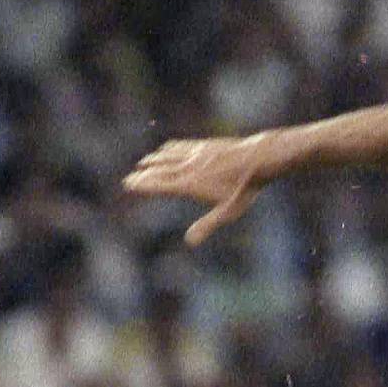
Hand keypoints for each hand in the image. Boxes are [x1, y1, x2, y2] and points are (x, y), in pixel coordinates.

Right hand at [123, 137, 268, 245]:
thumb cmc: (244, 187)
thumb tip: (190, 242)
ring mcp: (196, 154)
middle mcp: (188, 167)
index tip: (129, 184)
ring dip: (155, 159)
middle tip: (130, 177)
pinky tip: (167, 147)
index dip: (143, 185)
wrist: (258, 158)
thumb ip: (207, 225)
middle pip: (160, 170)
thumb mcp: (227, 211)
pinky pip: (181, 145)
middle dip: (144, 174)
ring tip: (145, 161)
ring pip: (168, 155)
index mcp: (189, 184)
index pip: (159, 185)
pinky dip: (170, 148)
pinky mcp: (205, 144)